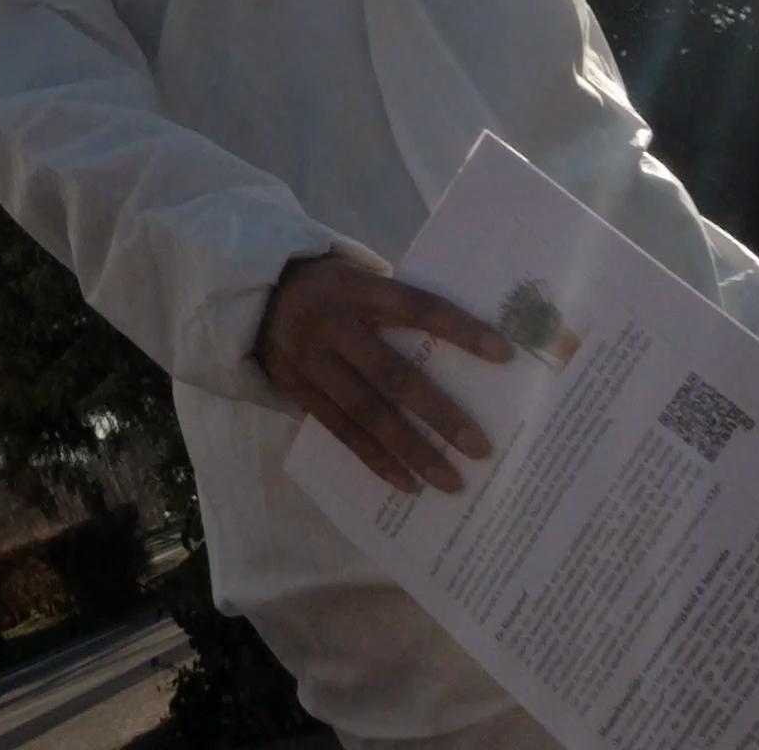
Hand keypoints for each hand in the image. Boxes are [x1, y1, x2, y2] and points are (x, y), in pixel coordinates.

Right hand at [251, 253, 511, 495]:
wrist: (254, 294)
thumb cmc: (329, 286)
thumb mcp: (358, 276)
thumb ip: (397, 305)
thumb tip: (461, 344)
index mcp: (357, 289)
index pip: (417, 308)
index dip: (459, 330)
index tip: (504, 355)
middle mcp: (332, 327)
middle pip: (392, 375)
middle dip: (439, 413)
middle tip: (480, 448)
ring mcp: (311, 363)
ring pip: (367, 414)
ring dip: (412, 451)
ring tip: (450, 481)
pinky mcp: (296, 392)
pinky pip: (341, 432)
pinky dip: (375, 459)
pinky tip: (407, 482)